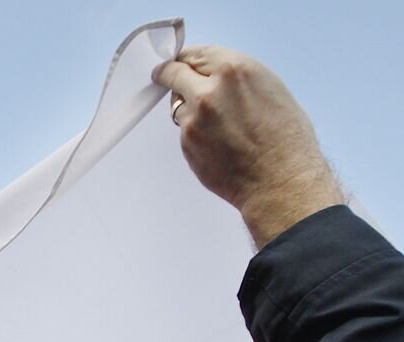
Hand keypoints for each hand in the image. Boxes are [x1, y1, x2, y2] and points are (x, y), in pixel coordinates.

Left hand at [153, 46, 343, 247]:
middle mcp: (209, 91)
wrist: (279, 179)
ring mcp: (193, 119)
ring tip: (219, 124)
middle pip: (173, 73)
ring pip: (178, 105)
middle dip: (169, 75)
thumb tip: (213, 76)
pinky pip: (184, 130)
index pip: (195, 53)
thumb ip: (235, 77)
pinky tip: (219, 143)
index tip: (181, 62)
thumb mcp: (269, 88)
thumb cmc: (285, 138)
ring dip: (189, 109)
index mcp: (234, 70)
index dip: (187, 59)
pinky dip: (194, 132)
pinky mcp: (186, 143)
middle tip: (164, 76)